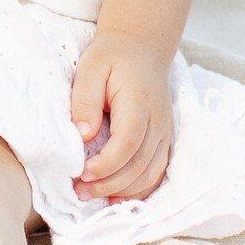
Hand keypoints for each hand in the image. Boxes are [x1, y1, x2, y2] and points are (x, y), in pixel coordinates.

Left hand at [69, 31, 174, 199]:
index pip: (128, 143)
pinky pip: (156, 173)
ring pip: (150, 173)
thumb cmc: (112, 58)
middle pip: (140, 164)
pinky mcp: (164, 140)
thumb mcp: (91, 69)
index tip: (81, 173)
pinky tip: (116, 197)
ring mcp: (165, 133)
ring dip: (121, 191)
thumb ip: (85, 101)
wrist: (142, 48)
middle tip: (79, 190)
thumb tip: (83, 135)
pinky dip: (138, 190)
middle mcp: (158, 121)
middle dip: (109, 184)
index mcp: (139, 102)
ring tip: (91, 194)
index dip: (106, 165)